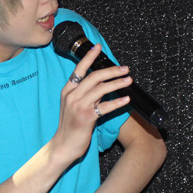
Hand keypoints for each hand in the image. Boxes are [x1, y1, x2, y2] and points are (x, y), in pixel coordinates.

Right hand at [51, 44, 131, 163]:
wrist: (63, 145)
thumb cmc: (70, 127)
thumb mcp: (73, 106)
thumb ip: (85, 95)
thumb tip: (102, 85)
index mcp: (67, 91)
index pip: (79, 69)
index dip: (89, 57)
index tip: (98, 47)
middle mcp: (72, 96)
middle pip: (94, 76)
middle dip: (112, 70)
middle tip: (125, 69)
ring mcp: (78, 106)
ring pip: (101, 89)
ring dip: (117, 83)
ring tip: (129, 81)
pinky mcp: (86, 117)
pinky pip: (105, 106)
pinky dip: (117, 102)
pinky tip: (126, 100)